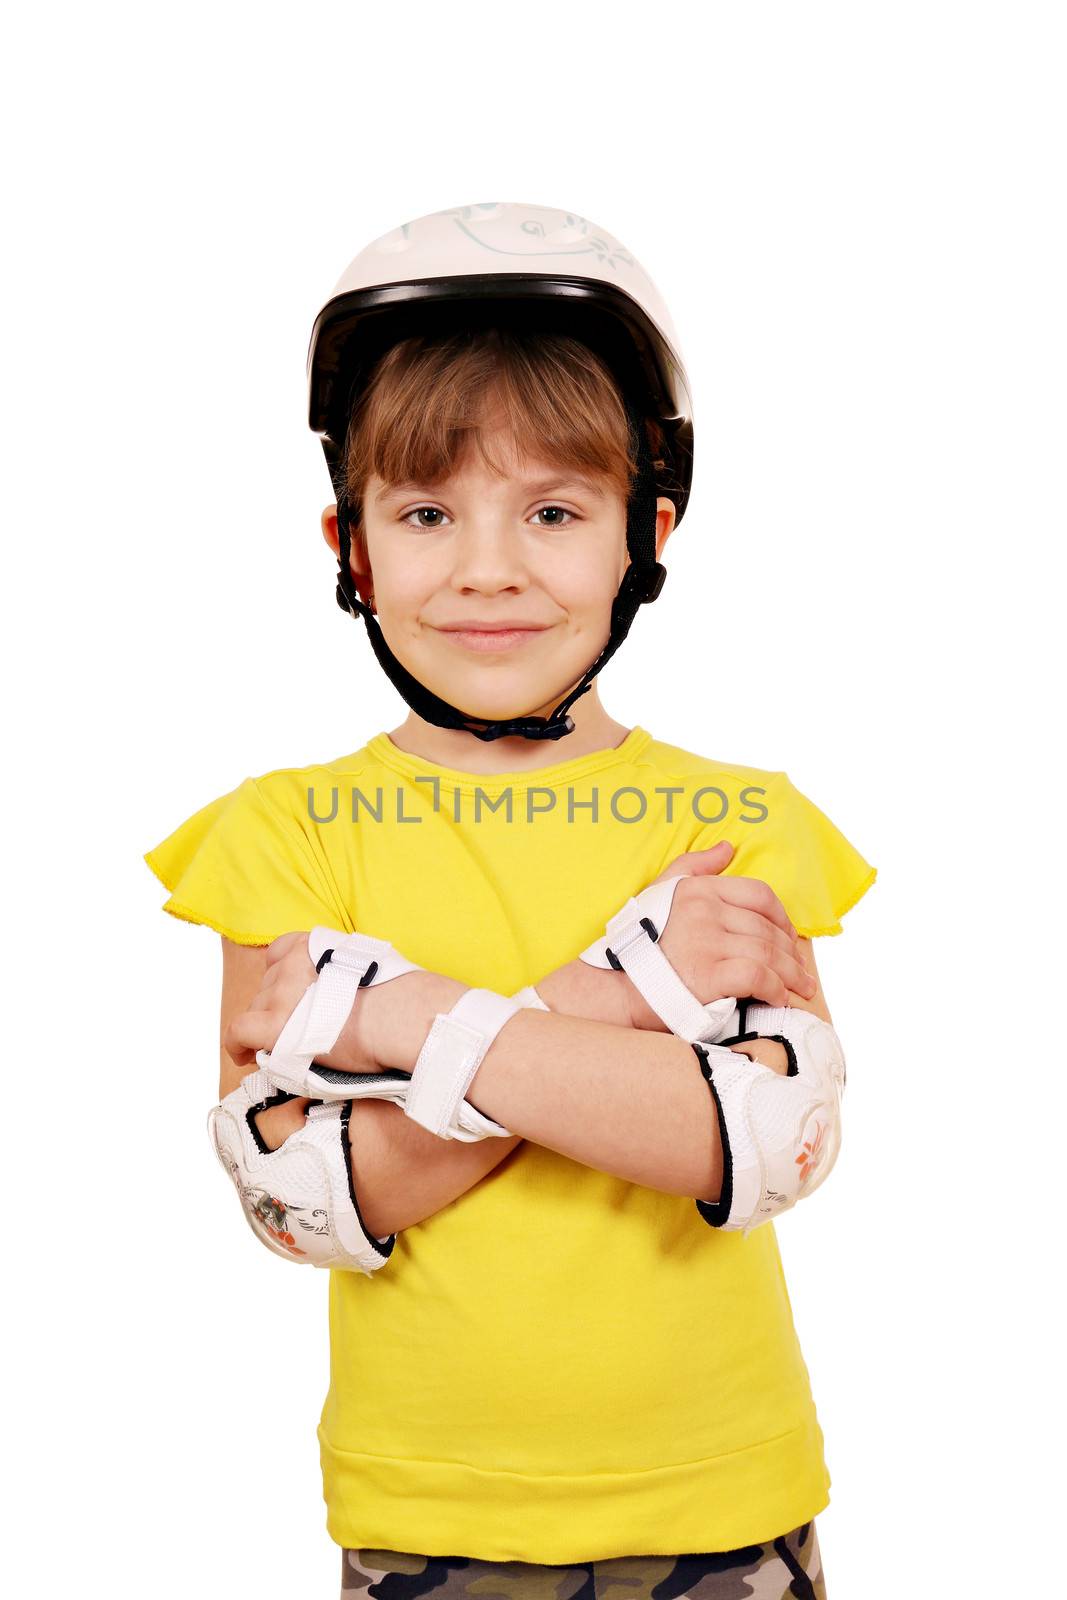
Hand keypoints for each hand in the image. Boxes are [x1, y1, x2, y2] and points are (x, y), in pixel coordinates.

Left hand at [223, 931, 461, 1077]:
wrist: (400, 1017)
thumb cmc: (399, 999)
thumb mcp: (369, 967)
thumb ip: (347, 971)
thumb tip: (349, 994)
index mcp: (314, 946)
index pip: (280, 952)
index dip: (281, 976)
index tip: (289, 996)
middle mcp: (291, 965)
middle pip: (267, 986)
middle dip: (277, 1007)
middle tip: (298, 1029)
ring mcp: (281, 993)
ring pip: (256, 1010)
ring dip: (267, 1027)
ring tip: (287, 1047)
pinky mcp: (275, 1025)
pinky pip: (238, 1032)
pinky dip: (237, 1045)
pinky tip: (245, 1057)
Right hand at [623, 841, 817, 1030]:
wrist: (614, 988)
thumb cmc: (638, 942)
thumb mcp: (660, 892)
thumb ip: (695, 865)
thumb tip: (728, 847)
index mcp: (699, 890)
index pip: (760, 895)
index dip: (783, 917)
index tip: (790, 938)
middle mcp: (705, 912)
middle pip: (768, 929)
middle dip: (792, 953)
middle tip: (801, 971)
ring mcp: (707, 942)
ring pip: (768, 954)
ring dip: (792, 975)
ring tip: (801, 990)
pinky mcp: (708, 975)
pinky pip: (758, 977)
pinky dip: (776, 989)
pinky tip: (779, 998)